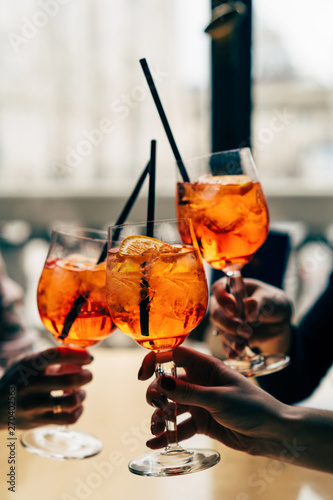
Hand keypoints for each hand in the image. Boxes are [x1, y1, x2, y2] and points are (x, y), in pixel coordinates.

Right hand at [0, 346, 92, 428]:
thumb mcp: (28, 362)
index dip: (79, 354)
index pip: (59, 354)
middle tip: (87, 375)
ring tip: (79, 392)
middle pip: (70, 380)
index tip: (89, 357)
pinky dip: (78, 411)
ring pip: (71, 401)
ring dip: (82, 395)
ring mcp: (34, 405)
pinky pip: (69, 418)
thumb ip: (52, 357)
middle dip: (86, 376)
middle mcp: (31, 384)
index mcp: (30, 364)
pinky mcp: (38, 421)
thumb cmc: (18, 379)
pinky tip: (76, 406)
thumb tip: (81, 355)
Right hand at [139, 347, 286, 456]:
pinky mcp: (202, 422)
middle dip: (156, 393)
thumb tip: (160, 382)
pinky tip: (156, 442)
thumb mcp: (219, 398)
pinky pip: (180, 427)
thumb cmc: (252, 407)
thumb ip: (189, 392)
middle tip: (155, 406)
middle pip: (168, 382)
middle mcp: (200, 382)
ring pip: (171, 406)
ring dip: (160, 416)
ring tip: (158, 430)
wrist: (272, 434)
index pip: (175, 355)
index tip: (143, 375)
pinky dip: (168, 434)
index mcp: (207, 367)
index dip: (156, 360)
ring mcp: (200, 402)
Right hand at [210, 278, 292, 357]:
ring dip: (231, 339)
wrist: (278, 321)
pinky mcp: (230, 338)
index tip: (234, 308)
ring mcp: (225, 323)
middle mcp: (224, 305)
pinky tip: (234, 354)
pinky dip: (230, 350)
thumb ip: (260, 302)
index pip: (218, 289)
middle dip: (228, 323)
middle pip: (216, 313)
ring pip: (221, 331)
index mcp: (231, 288)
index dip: (222, 298)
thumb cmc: (272, 302)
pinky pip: (226, 345)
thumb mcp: (270, 299)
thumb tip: (249, 305)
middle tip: (245, 330)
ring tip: (242, 346)